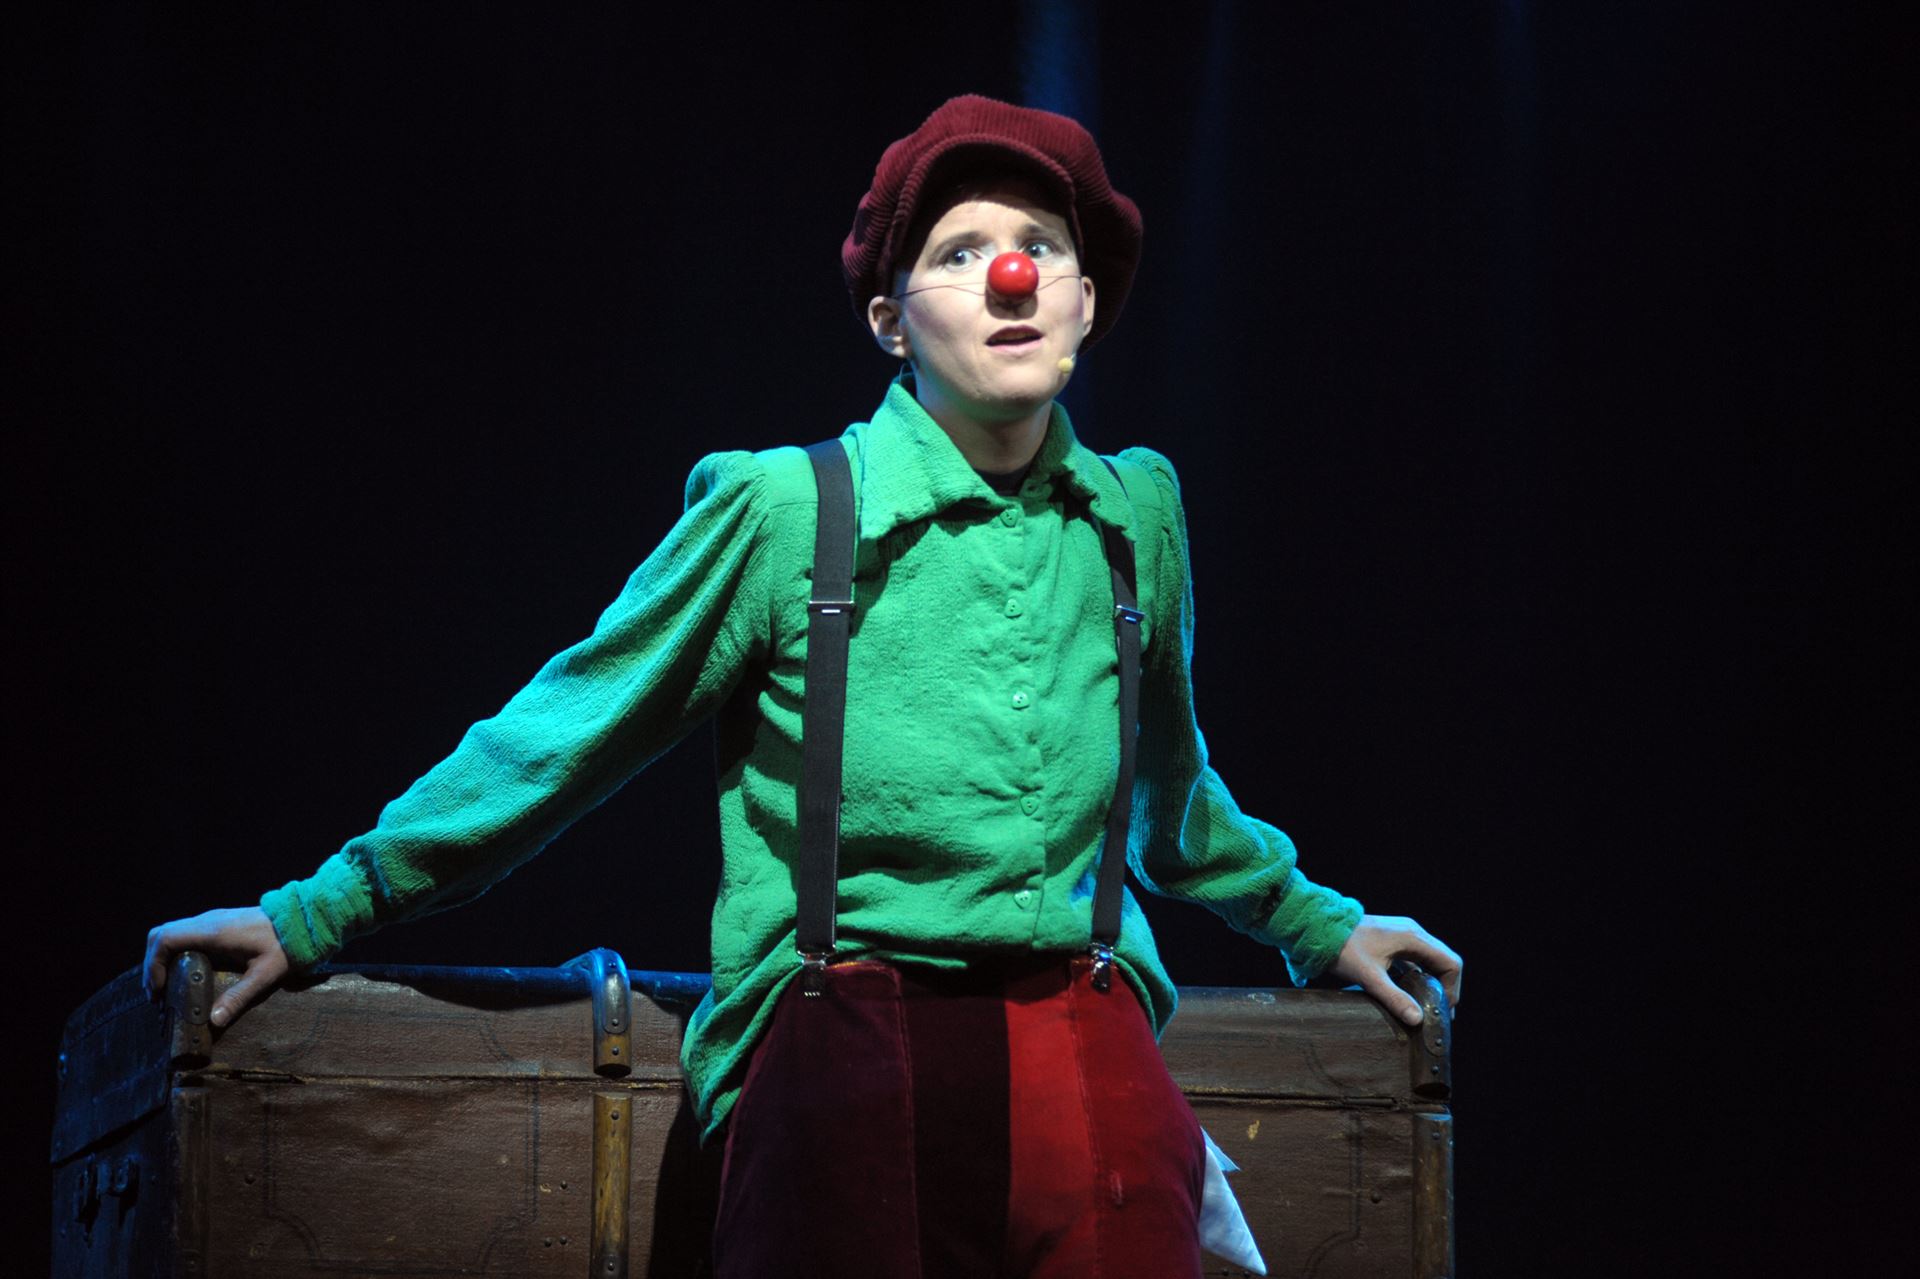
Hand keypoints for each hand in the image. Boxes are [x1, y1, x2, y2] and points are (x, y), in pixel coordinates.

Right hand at [144, 906, 289, 1027]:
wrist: (306, 918)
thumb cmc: (287, 944)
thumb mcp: (266, 974)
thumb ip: (240, 996)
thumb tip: (213, 1021)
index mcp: (213, 931)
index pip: (165, 938)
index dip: (153, 964)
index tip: (158, 990)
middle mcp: (208, 921)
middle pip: (161, 934)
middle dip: (153, 963)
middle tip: (157, 993)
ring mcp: (213, 920)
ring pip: (173, 933)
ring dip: (163, 958)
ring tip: (166, 987)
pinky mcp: (220, 923)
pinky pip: (187, 934)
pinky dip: (176, 952)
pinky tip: (185, 974)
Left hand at [1328, 913, 1462, 1026]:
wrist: (1317, 928)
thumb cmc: (1343, 949)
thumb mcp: (1369, 977)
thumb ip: (1394, 998)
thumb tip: (1418, 1019)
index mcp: (1413, 937)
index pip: (1451, 963)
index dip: (1452, 988)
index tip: (1442, 1009)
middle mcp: (1412, 932)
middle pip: (1443, 961)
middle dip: (1445, 987)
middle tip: (1438, 1013)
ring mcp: (1402, 935)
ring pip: (1429, 960)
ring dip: (1431, 982)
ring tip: (1425, 1007)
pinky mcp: (1391, 940)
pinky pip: (1414, 959)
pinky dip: (1417, 976)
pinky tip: (1408, 993)